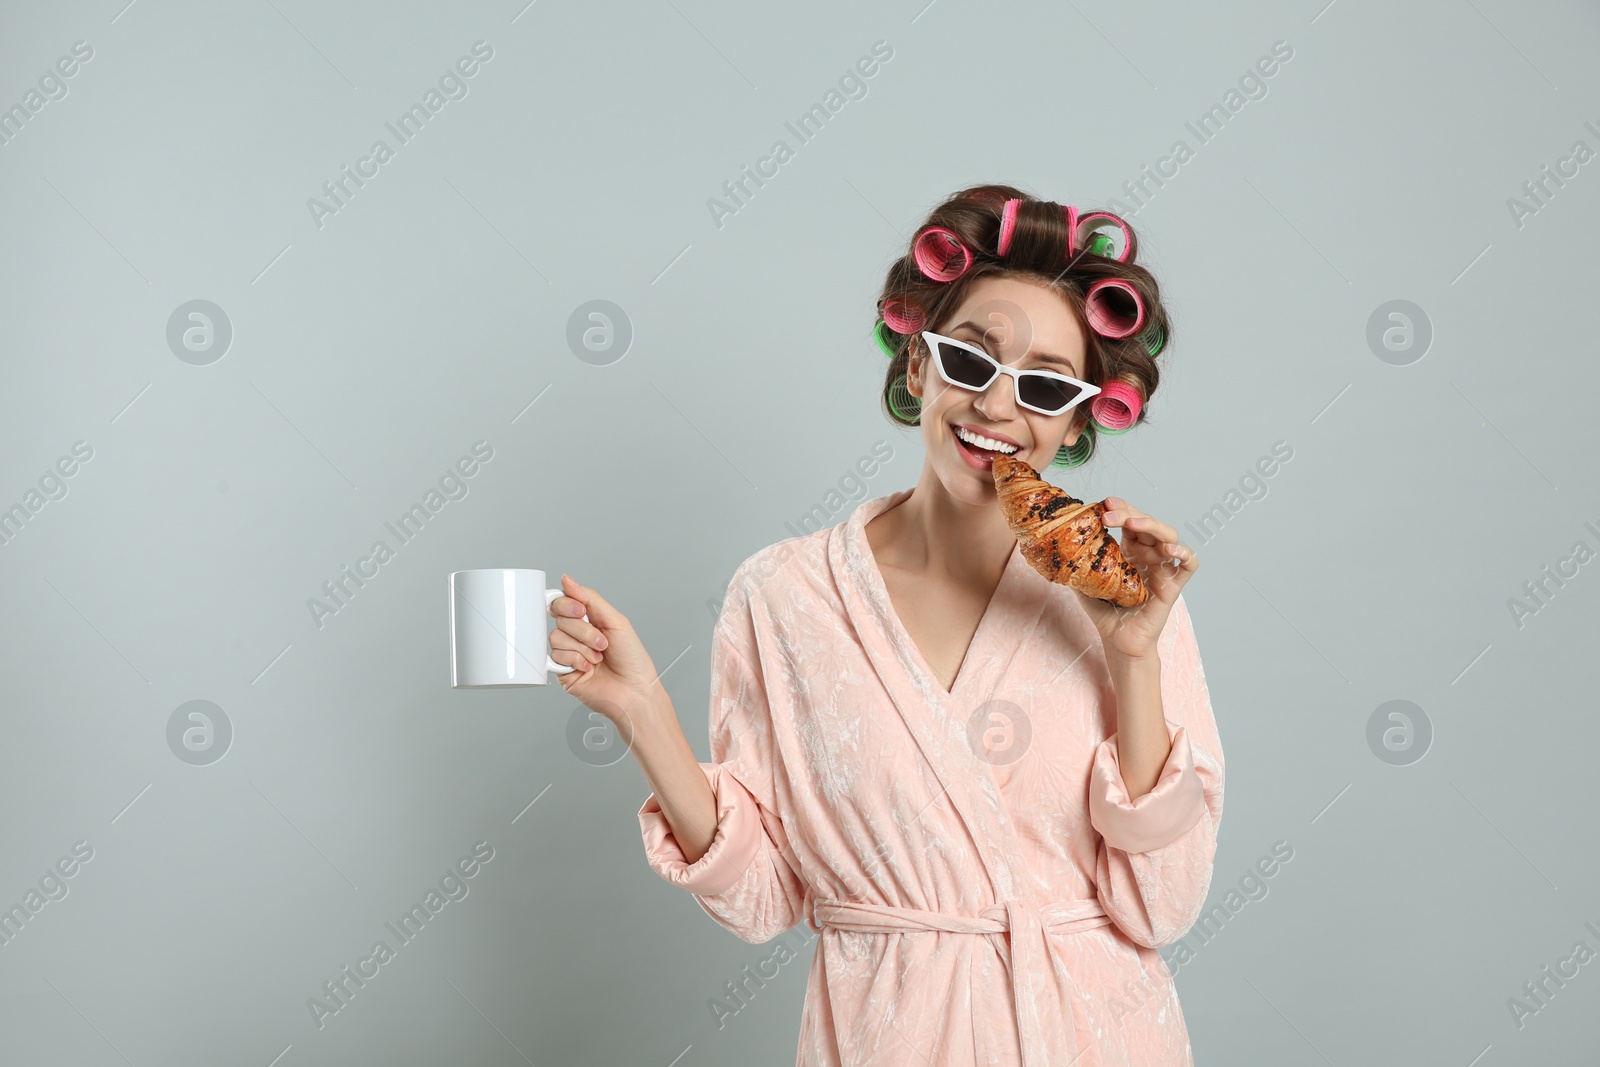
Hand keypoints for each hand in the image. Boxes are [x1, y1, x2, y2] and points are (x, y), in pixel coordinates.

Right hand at [548, 574, 666, 729]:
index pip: (562, 602)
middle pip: (559, 619)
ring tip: (599, 657)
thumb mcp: (615, 621)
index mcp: (588, 621)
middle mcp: (576, 636)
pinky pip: (555, 657)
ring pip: (556, 637)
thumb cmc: (632, 659)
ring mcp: (568, 653)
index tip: (582, 611)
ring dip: (583, 647)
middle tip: (602, 642)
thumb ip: (590, 598)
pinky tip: (589, 668)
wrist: (635, 690)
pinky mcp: (562, 672)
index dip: (567, 604)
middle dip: (584, 631)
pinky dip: (575, 660)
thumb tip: (567, 580)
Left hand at [1072, 497, 1198, 660]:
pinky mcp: (1173, 585)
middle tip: (1109, 513)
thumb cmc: (1105, 613)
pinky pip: (1189, 564)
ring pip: (1169, 536)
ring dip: (1152, 525)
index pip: (1130, 521)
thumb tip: (1058, 546)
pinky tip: (1169, 551)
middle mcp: (1148, 555)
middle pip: (1148, 524)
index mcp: (1130, 551)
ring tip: (1132, 524)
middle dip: (1129, 513)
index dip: (1121, 509)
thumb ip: (1077, 565)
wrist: (1118, 642)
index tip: (1104, 504)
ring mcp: (1162, 568)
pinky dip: (1184, 553)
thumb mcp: (1085, 584)